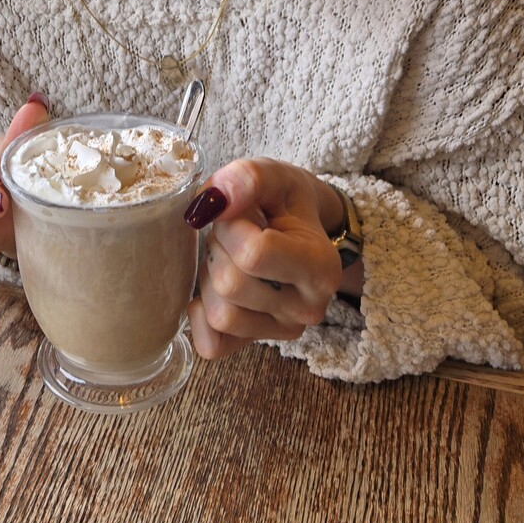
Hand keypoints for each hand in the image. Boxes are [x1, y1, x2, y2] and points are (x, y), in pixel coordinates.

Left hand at [186, 158, 360, 359]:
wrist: (299, 230)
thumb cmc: (286, 204)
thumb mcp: (276, 177)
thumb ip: (249, 178)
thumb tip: (212, 201)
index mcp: (321, 267)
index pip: (254, 255)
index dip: (231, 227)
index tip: (239, 213)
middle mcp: (308, 308)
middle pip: (231, 284)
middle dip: (219, 249)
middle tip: (233, 234)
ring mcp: (283, 331)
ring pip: (220, 314)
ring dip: (211, 277)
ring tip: (229, 256)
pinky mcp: (255, 345)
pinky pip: (211, 344)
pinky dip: (201, 313)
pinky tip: (214, 287)